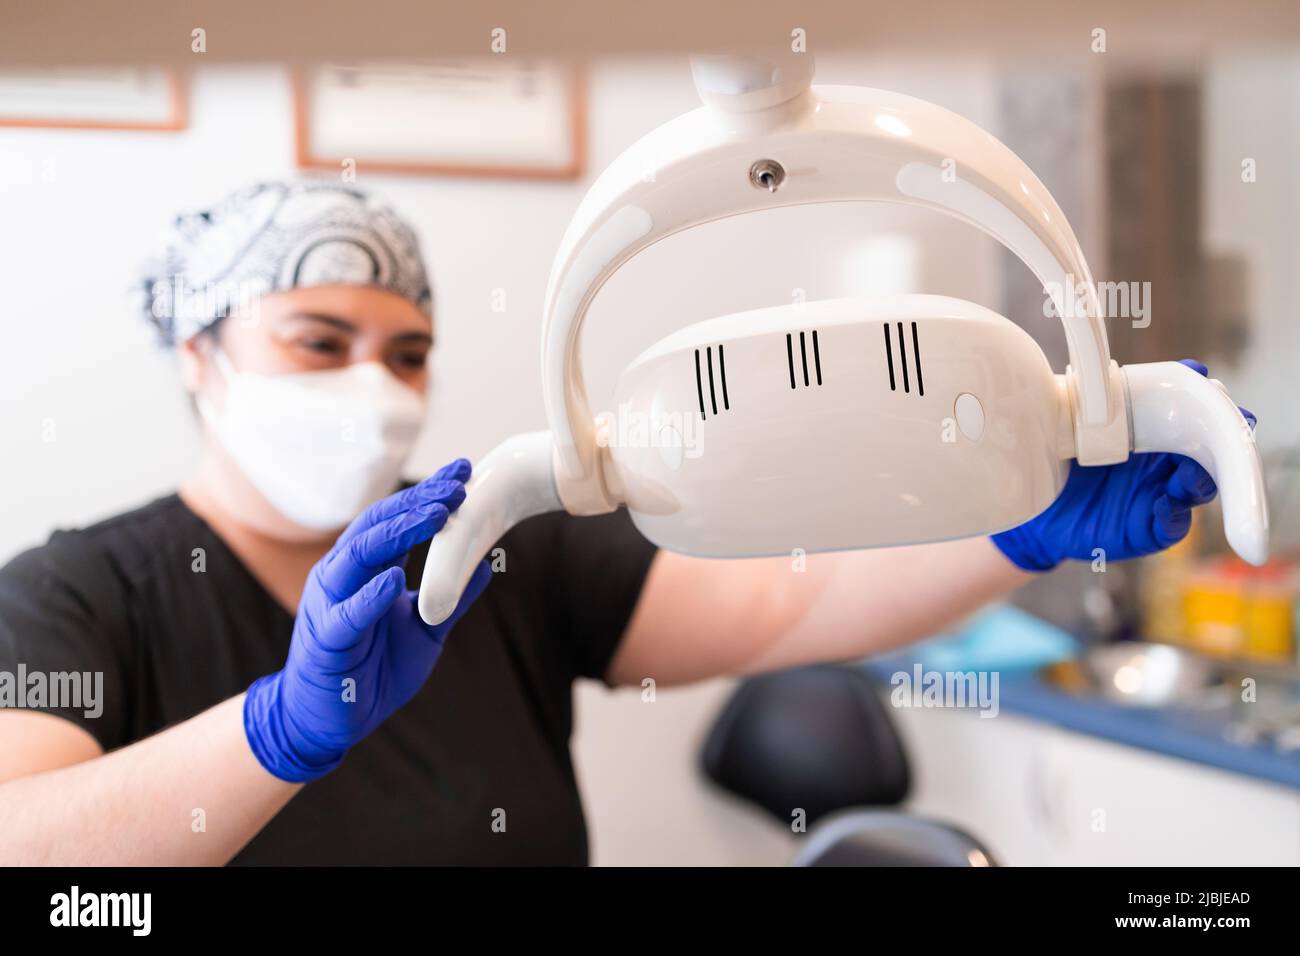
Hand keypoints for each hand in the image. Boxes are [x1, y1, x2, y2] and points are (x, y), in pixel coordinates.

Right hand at [244, 459, 492, 781]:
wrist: (327, 720)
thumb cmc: (372, 670)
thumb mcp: (423, 631)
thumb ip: (451, 599)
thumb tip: (487, 564)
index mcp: (366, 570)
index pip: (397, 521)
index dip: (429, 496)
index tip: (465, 473)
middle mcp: (344, 577)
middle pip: (379, 526)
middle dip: (419, 501)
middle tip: (459, 484)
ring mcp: (330, 605)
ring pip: (359, 556)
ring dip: (399, 533)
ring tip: (437, 515)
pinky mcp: (326, 641)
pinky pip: (347, 614)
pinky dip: (369, 596)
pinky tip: (393, 579)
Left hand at [992, 360, 1255, 571]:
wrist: (1038, 518)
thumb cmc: (1057, 467)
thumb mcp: (1067, 430)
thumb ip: (1086, 403)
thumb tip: (1094, 365)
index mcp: (1152, 434)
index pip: (1190, 413)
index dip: (1203, 397)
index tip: (1202, 379)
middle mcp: (1164, 463)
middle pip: (1210, 447)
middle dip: (1226, 434)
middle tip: (1234, 420)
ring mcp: (1161, 495)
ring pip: (1199, 484)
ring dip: (1202, 475)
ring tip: (1192, 471)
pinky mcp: (1151, 528)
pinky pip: (1175, 524)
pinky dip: (1175, 515)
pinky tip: (1169, 505)